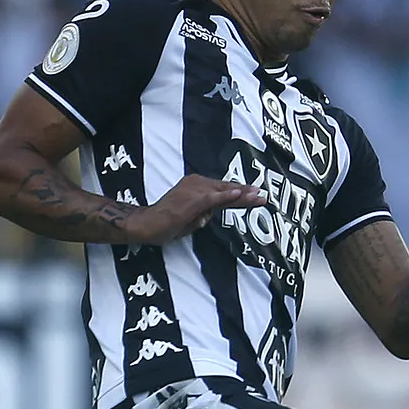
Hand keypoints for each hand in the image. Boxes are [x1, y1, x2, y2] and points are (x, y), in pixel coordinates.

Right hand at [128, 174, 264, 243]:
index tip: (255, 195)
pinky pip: (214, 197)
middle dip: (245, 193)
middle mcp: (196, 184)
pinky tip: (238, 194)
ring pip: (224, 192)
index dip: (239, 193)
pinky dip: (227, 196)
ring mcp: (194, 190)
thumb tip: (209, 215)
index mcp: (195, 187)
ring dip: (241, 195)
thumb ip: (201, 215)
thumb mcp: (188, 219)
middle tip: (263, 196)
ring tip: (258, 197)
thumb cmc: (163, 223)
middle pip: (226, 189)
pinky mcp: (192, 199)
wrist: (145, 224)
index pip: (222, 190)